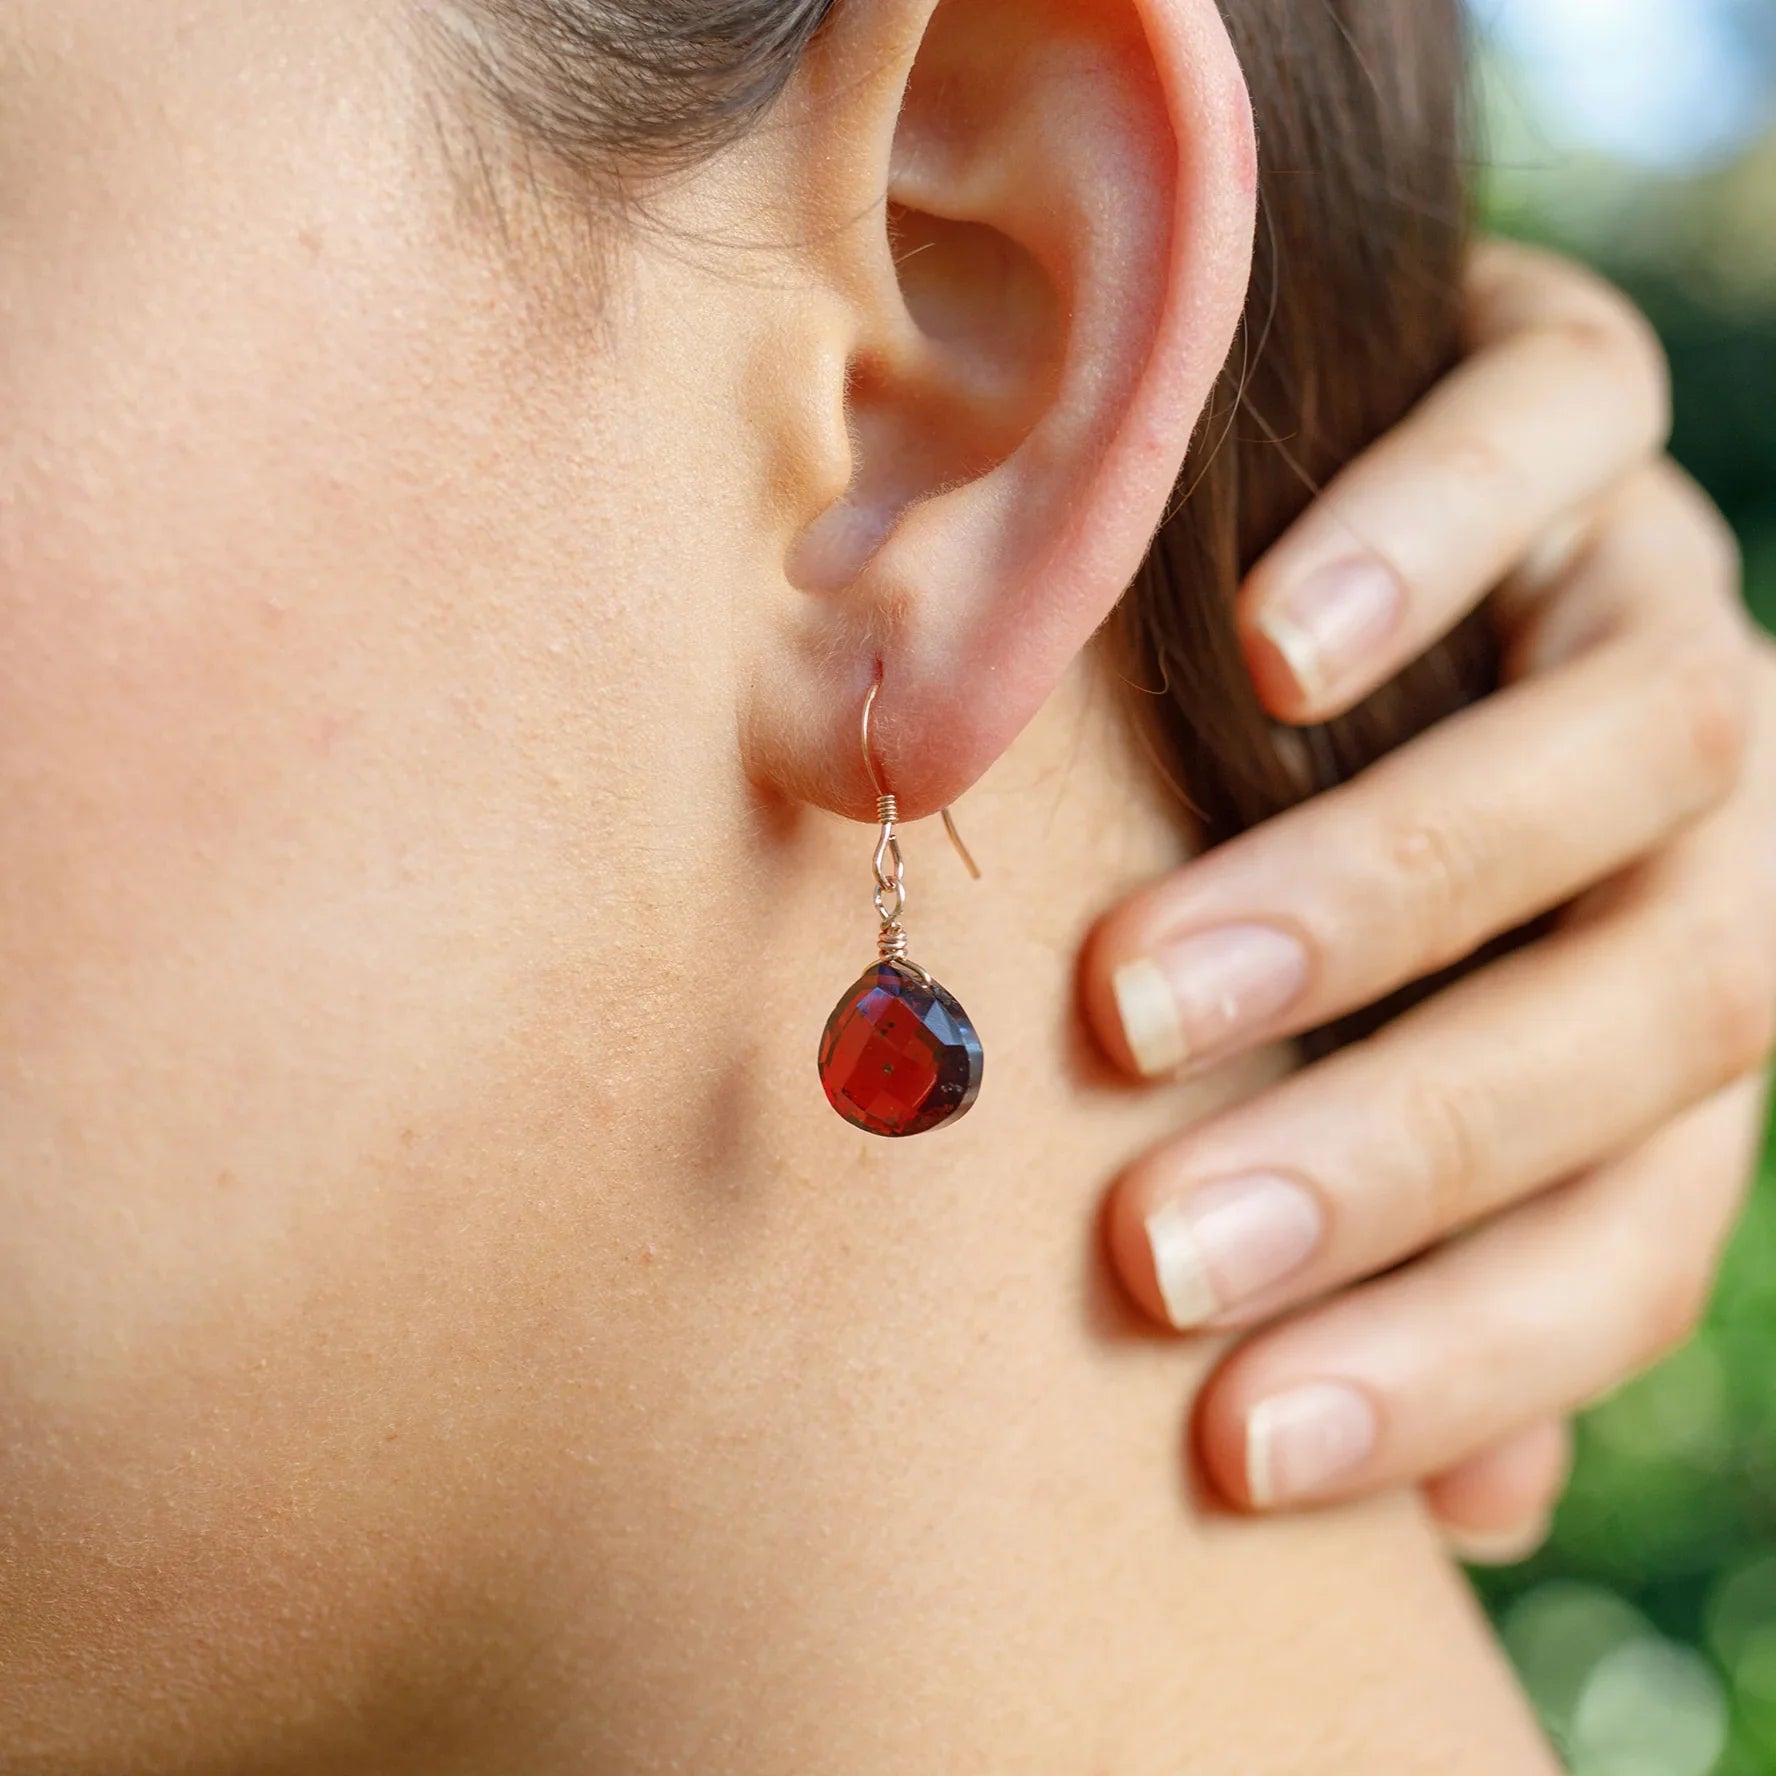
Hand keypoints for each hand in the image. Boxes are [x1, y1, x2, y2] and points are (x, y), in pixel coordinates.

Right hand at [1082, 241, 1775, 1561]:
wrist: (1325, 501)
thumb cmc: (1307, 821)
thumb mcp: (1350, 1036)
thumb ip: (1422, 1234)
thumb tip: (1476, 1514)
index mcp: (1676, 991)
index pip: (1636, 1223)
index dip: (1459, 1353)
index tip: (1237, 1453)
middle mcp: (1720, 809)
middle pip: (1659, 1003)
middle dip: (1401, 1149)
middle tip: (1155, 1252)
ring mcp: (1659, 579)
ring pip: (1633, 744)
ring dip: (1376, 896)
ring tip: (1143, 998)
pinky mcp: (1575, 387)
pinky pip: (1557, 441)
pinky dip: (1422, 551)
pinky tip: (1259, 651)